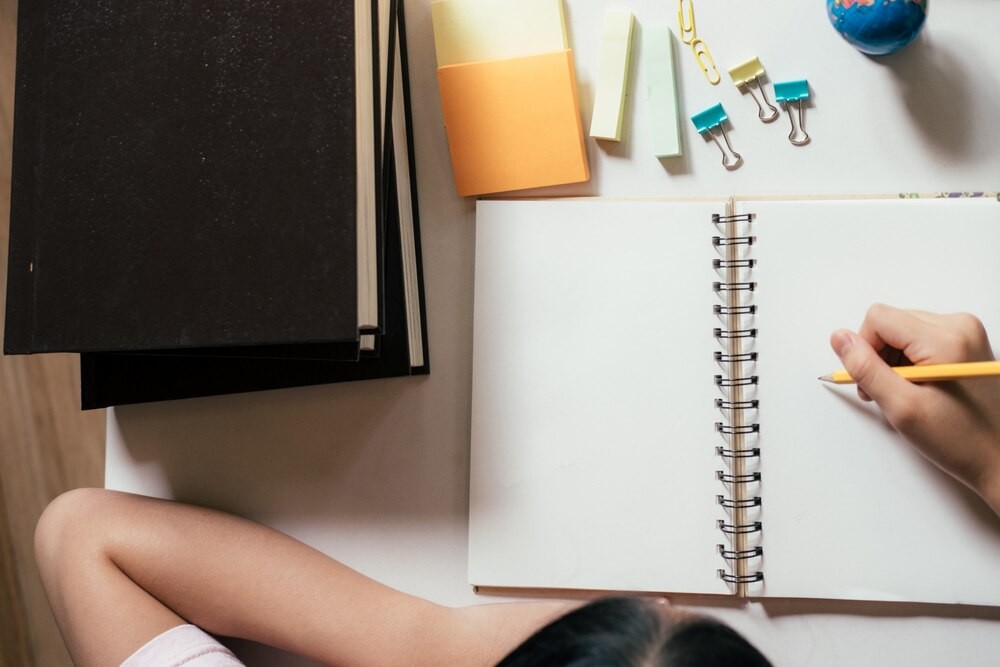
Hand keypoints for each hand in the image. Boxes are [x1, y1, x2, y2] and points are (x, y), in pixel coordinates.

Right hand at [830, 304, 999, 515]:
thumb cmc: (960, 440)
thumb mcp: (902, 407)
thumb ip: (866, 368)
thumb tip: (840, 338)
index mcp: (946, 338)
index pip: (879, 318)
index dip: (864, 349)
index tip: (873, 381)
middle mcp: (959, 326)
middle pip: (891, 323)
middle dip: (879, 357)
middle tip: (887, 393)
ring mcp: (966, 332)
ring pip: (902, 330)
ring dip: (893, 361)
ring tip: (904, 394)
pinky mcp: (966, 342)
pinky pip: (920, 339)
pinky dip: (910, 362)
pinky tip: (919, 387)